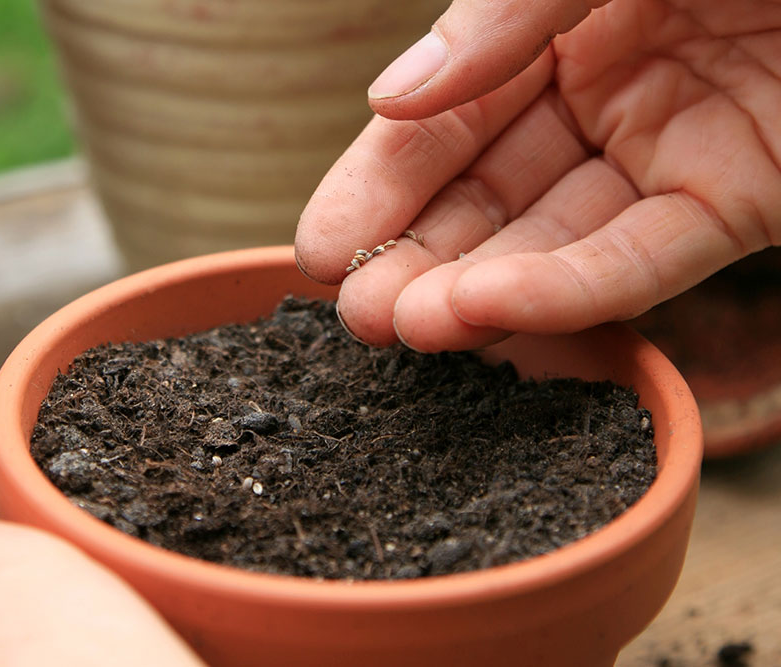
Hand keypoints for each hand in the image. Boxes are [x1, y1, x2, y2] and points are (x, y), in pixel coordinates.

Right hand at [295, 0, 780, 350]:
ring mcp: (671, 148)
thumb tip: (391, 99)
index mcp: (556, 20)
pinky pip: (646, 254)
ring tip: (411, 330)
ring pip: (557, 236)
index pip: (444, 115)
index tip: (322, 251)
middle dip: (420, 254)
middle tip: (358, 316)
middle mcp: (604, 88)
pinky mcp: (745, 198)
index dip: (378, 182)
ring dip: (482, 288)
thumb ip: (504, 17)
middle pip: (488, 189)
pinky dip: (574, 288)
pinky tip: (497, 312)